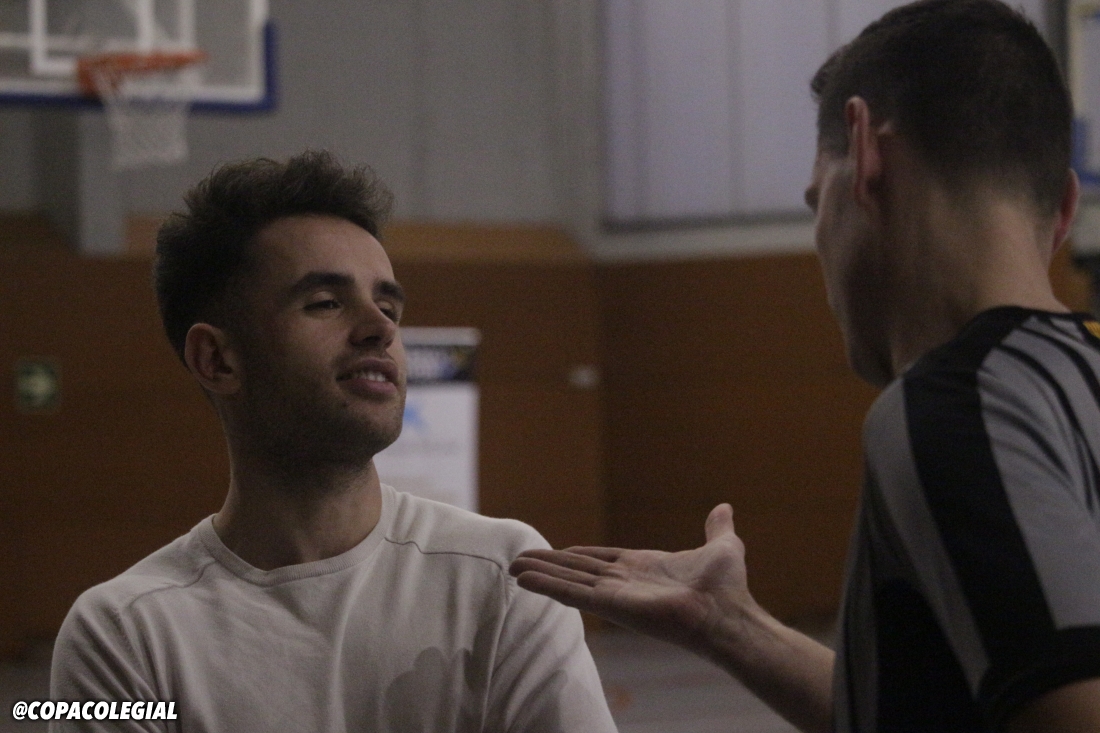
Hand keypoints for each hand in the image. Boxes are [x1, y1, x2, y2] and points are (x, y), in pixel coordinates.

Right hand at [509, 503, 755, 657]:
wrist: (727, 613)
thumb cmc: (727, 588)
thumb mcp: (722, 547)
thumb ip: (717, 529)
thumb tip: (724, 508)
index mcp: (642, 567)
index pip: (600, 559)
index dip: (576, 554)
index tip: (555, 550)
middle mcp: (624, 581)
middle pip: (577, 568)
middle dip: (549, 563)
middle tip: (520, 559)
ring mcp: (615, 594)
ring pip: (569, 581)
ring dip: (541, 574)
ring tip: (513, 568)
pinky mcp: (610, 606)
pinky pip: (572, 595)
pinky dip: (546, 586)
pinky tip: (524, 580)